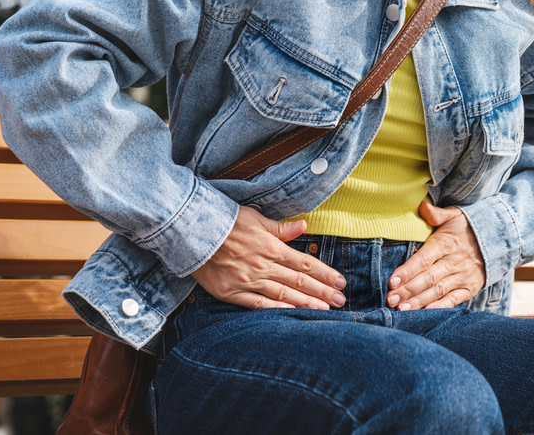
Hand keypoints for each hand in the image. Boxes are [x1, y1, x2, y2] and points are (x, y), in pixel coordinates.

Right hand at [191, 206, 345, 308]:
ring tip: (326, 311)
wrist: (191, 231)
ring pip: (284, 295)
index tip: (341, 281)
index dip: (324, 273)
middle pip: (299, 281)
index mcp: (271, 246)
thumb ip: (280, 228)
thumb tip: (304, 226)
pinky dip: (278, 310)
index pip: (304, 262)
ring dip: (306, 303)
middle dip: (322, 291)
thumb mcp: (255, 217)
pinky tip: (293, 315)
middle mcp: (263, 266)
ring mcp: (248, 281)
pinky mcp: (232, 293)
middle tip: (342, 300)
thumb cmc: (224, 221)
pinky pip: (259, 305)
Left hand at [386, 201, 485, 309]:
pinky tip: (425, 312)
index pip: (424, 259)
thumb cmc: (465, 227)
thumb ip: (436, 214)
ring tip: (400, 308)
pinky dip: (440, 307)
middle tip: (390, 299)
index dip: (408, 270)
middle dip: (408, 290)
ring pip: (438, 291)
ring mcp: (463, 276)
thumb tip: (421, 206)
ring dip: (418, 301)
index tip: (392, 281)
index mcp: (446, 243)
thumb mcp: (453, 215)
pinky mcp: (469, 288)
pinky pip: (453, 300)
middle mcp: (454, 261)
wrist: (495, 239)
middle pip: (428, 278)